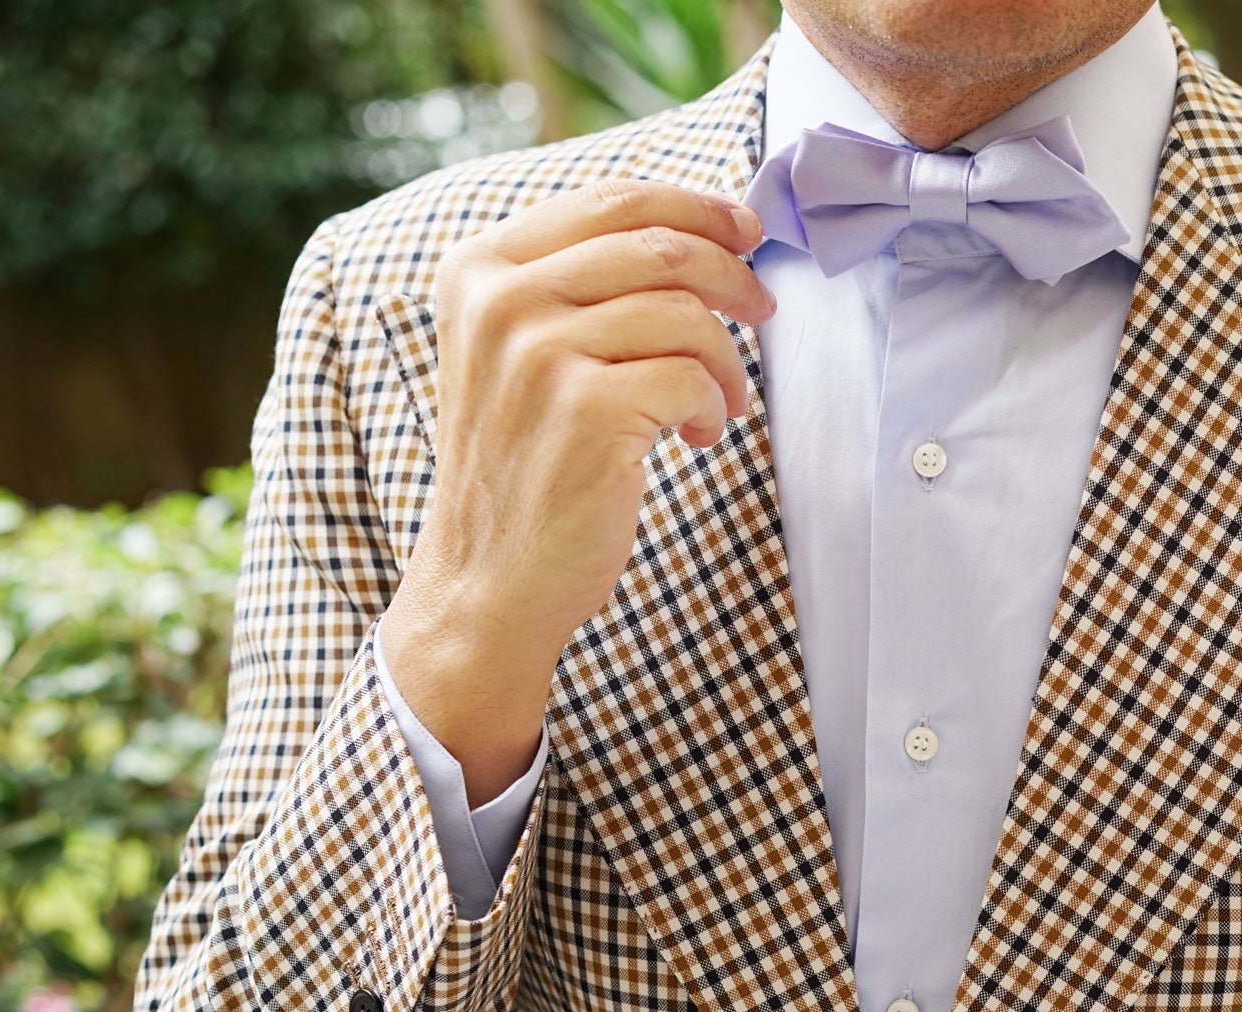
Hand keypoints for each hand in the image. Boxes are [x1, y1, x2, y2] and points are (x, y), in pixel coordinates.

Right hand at [380, 179, 774, 800]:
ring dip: (725, 358)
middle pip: (660, 245)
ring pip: (685, 312)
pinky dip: (713, 405)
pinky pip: (691, 375)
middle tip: (762, 311)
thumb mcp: (521, 354)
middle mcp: (501, 301)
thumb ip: (580, 285)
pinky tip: (698, 436)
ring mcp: (539, 354)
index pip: (611, 200)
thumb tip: (700, 230)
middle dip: (732, 276)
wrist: (489, 580)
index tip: (745, 230)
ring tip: (721, 400)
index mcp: (479, 269)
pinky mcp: (586, 410)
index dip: (696, 207)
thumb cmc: (524, 466)